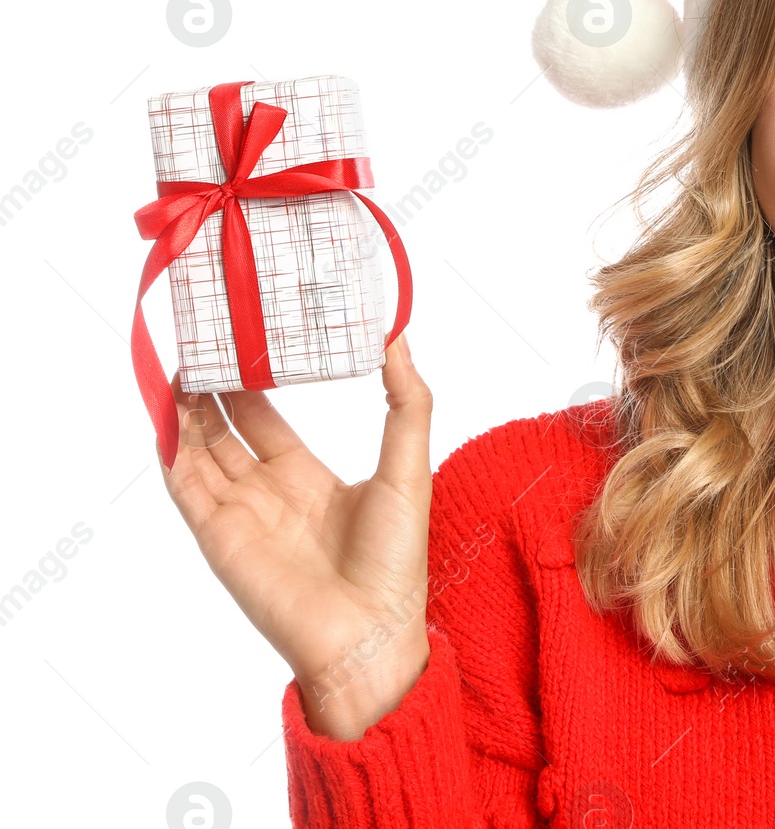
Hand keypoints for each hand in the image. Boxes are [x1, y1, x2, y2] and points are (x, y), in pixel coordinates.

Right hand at [158, 332, 432, 739]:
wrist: (369, 635)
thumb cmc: (395, 561)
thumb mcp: (409, 468)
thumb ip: (406, 402)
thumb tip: (400, 340)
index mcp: (309, 478)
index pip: (266, 419)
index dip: (251, 382)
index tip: (241, 340)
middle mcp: (268, 493)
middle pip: (225, 429)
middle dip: (209, 387)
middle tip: (197, 338)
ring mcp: (240, 514)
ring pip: (198, 450)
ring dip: (184, 409)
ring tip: (177, 360)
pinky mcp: (218, 536)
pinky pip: (185, 484)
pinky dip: (171, 449)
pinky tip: (166, 412)